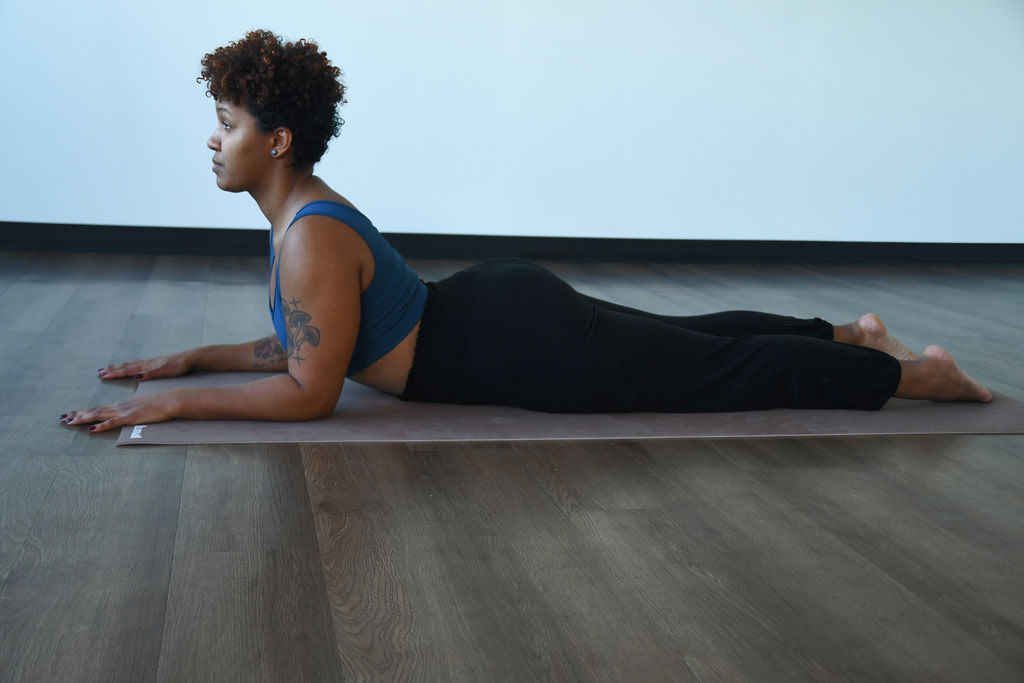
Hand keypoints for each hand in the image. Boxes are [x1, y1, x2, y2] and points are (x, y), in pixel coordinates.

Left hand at [60, 393, 175, 432]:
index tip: (72, 413)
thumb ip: (135, 410)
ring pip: (99, 415)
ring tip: (70, 421)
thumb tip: (130, 415)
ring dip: (83, 418)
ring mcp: (124, 411)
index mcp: (122, 404)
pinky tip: (92, 429)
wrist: (170, 400)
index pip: (99, 408)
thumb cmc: (160, 404)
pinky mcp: (131, 417)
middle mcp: (120, 406)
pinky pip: (113, 423)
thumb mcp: (144, 407)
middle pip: (94, 410)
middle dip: (77, 414)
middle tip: (62, 418)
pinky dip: (102, 426)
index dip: (84, 411)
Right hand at [99, 352, 193, 381]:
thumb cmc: (179, 366)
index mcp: (147, 366)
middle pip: (126, 366)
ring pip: (131, 365)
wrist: (190, 358)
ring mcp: (151, 363)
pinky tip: (130, 368)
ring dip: (119, 367)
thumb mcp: (165, 371)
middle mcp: (147, 364)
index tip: (103, 375)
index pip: (127, 370)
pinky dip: (130, 366)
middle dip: (113, 370)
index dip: (115, 373)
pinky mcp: (155, 364)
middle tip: (100, 372)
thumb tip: (135, 376)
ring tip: (110, 368)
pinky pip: (138, 365)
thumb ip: (150, 373)